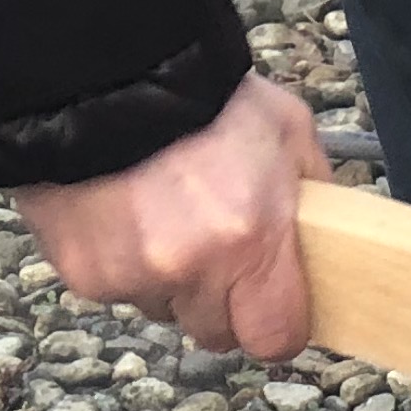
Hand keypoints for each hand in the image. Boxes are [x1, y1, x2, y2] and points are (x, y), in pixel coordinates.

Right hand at [16, 73, 323, 357]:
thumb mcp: (287, 131)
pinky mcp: (85, 272)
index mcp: (250, 241)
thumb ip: (312, 197)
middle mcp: (190, 268)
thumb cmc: (203, 96)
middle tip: (214, 246)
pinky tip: (125, 213)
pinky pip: (117, 290)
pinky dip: (123, 263)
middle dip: (220, 300)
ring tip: (165, 217)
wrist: (106, 70)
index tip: (272, 302)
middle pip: (217, 331)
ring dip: (170, 281)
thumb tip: (326, 243)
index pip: (274, 339)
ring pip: (165, 310)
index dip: (274, 321)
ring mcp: (132, 274)